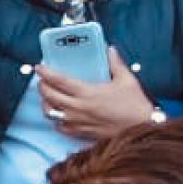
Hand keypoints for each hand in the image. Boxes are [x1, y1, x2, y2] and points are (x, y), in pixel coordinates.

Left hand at [36, 47, 155, 139]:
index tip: (39, 67)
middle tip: (42, 80)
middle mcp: (78, 108)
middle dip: (42, 86)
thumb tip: (110, 50)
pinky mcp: (80, 133)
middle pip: (49, 96)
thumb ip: (116, 64)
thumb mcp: (127, 80)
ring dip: (45, 103)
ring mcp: (77, 122)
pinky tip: (59, 113)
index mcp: (87, 93)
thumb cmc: (136, 105)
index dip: (46, 73)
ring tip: (48, 96)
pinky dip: (55, 119)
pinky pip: (59, 127)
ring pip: (50, 113)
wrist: (143, 130)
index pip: (59, 81)